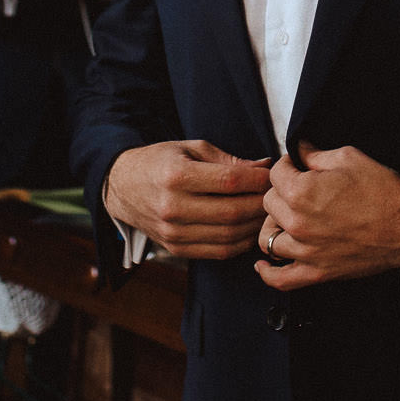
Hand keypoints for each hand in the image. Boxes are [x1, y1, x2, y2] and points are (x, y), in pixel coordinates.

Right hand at [103, 139, 271, 258]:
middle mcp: (173, 206)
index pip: (229, 181)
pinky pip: (219, 252)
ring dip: (255, 226)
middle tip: (276, 196)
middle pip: (233, 212)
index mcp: (176, 175)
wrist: (123, 186)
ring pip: (229, 236)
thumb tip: (264, 168)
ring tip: (266, 213)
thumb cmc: (160, 162)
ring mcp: (174, 232)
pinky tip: (249, 229)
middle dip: (262, 204)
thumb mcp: (190, 148)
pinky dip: (241, 243)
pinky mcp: (176, 248)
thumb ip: (228, 160)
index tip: (273, 176)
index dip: (258, 180)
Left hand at [255, 142, 399, 290]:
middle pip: (269, 203)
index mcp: (301, 192)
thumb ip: (314, 153)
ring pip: (268, 237)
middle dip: (282, 191)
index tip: (297, 166)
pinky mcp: (317, 272)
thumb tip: (298, 148)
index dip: (288, 165)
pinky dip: (267, 273)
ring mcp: (306, 251)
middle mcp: (298, 223)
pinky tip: (263, 264)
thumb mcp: (347, 157)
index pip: (276, 174)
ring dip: (275, 224)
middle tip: (300, 188)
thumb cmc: (382, 191)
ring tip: (288, 217)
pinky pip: (281, 279)